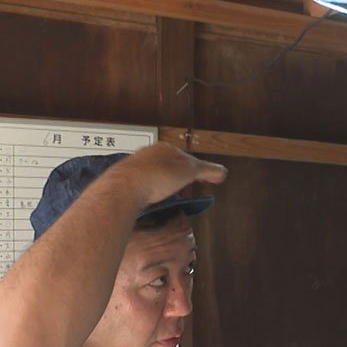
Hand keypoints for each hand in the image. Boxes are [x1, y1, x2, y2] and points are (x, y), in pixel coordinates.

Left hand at [109, 143, 227, 208]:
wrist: (124, 187)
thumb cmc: (154, 176)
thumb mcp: (189, 172)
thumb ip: (207, 171)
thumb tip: (222, 171)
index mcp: (165, 149)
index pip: (187, 158)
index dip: (198, 170)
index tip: (204, 179)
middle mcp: (149, 154)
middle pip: (170, 165)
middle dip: (180, 176)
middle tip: (189, 188)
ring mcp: (137, 166)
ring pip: (155, 173)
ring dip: (164, 183)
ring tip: (171, 195)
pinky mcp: (127, 180)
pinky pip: (143, 183)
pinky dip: (151, 189)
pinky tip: (153, 197)